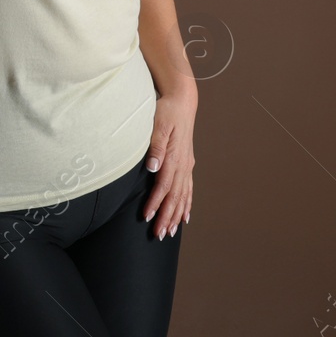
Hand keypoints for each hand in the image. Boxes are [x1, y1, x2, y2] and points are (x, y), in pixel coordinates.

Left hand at [142, 91, 196, 240]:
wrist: (182, 101)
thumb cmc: (166, 111)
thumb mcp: (157, 125)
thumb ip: (155, 147)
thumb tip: (153, 167)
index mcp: (174, 157)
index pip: (163, 186)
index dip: (156, 203)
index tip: (147, 218)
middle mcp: (183, 165)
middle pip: (174, 197)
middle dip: (167, 217)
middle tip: (159, 235)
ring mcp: (187, 165)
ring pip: (183, 196)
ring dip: (176, 215)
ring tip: (170, 231)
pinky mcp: (187, 163)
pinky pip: (188, 189)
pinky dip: (186, 204)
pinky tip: (185, 216)